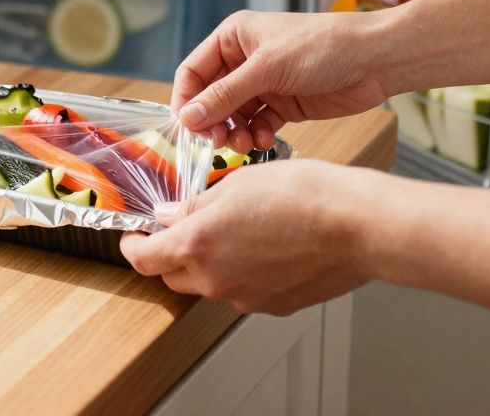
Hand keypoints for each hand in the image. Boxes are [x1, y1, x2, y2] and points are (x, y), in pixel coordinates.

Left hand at [119, 159, 377, 314]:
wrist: (358, 225)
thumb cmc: (304, 195)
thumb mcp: (236, 184)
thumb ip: (195, 205)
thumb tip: (171, 215)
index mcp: (197, 245)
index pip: (144, 259)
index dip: (132, 246)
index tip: (134, 235)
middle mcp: (216, 279)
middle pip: (174, 275)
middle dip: (171, 253)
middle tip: (183, 226)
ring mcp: (246, 297)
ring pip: (211, 283)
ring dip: (211, 261)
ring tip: (239, 228)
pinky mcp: (275, 306)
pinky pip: (245, 289)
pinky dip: (244, 270)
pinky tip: (266, 244)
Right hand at [173, 10, 393, 151]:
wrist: (376, 60)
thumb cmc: (324, 46)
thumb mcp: (268, 69)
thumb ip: (225, 95)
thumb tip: (187, 118)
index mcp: (233, 38)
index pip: (192, 73)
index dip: (186, 101)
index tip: (188, 129)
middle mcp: (244, 60)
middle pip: (210, 99)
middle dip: (212, 122)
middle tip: (218, 143)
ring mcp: (264, 83)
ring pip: (232, 116)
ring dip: (234, 133)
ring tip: (245, 144)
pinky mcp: (283, 104)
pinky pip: (257, 125)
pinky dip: (257, 135)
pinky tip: (266, 139)